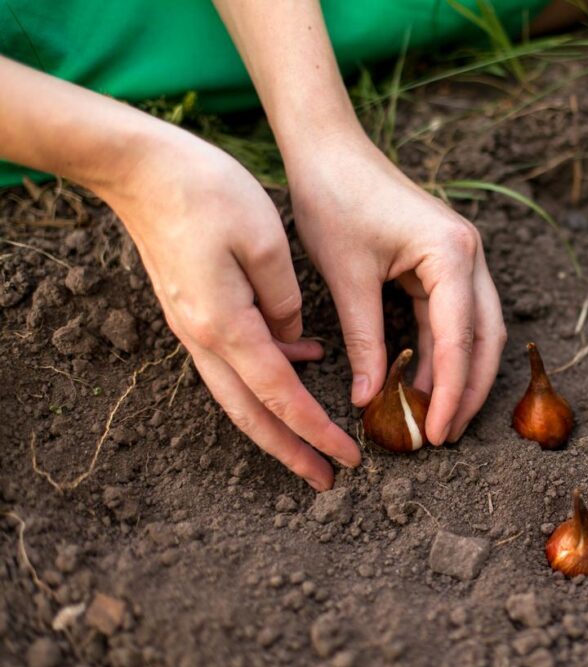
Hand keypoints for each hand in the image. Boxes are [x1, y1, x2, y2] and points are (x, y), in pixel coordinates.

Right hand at [101, 126, 359, 490]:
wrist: (140, 167)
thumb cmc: (206, 192)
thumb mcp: (265, 241)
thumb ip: (285, 300)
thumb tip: (296, 339)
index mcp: (226, 325)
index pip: (280, 396)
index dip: (316, 431)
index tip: (348, 458)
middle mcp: (203, 337)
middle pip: (251, 413)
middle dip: (291, 451)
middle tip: (327, 479)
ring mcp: (193, 326)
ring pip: (238, 393)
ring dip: (277, 423)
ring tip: (314, 442)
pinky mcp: (193, 311)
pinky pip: (233, 359)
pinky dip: (267, 375)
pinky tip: (302, 360)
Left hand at [285, 135, 506, 444]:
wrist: (328, 148)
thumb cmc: (334, 200)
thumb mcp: (347, 277)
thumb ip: (365, 340)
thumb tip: (370, 399)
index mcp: (452, 254)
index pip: (460, 338)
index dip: (452, 391)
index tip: (438, 432)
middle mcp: (469, 254)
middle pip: (486, 337)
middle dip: (470, 390)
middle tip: (446, 435)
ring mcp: (461, 257)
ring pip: (476, 330)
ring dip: (459, 373)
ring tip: (436, 417)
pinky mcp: (444, 261)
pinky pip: (452, 316)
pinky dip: (441, 351)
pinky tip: (423, 381)